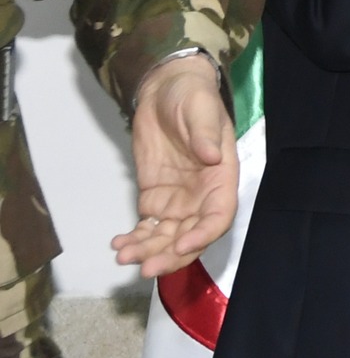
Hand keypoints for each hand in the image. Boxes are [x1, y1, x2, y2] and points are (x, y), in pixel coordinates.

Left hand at [114, 56, 237, 276]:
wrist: (164, 90)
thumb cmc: (191, 96)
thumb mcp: (201, 108)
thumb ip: (206, 133)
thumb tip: (212, 157)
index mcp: (221, 177)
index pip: (219, 215)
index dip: (204, 234)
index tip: (182, 244)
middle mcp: (202, 196)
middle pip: (191, 235)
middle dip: (171, 255)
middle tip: (146, 267)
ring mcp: (177, 200)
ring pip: (167, 238)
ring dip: (149, 252)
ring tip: (124, 255)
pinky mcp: (154, 198)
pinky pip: (147, 227)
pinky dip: (135, 240)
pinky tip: (119, 244)